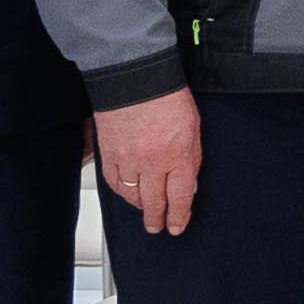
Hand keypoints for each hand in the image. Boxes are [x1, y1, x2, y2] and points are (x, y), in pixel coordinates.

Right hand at [98, 88, 204, 235]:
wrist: (135, 76)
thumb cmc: (166, 96)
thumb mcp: (193, 129)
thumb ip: (191, 159)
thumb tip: (188, 184)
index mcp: (178, 155)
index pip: (179, 198)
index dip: (178, 217)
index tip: (177, 227)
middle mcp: (153, 162)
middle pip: (154, 203)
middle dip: (157, 220)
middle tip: (158, 228)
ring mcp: (129, 159)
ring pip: (133, 196)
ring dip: (140, 207)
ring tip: (145, 212)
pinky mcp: (110, 153)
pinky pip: (115, 182)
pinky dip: (122, 192)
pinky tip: (128, 194)